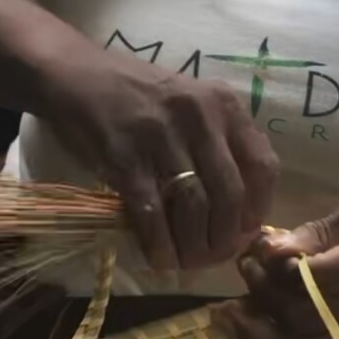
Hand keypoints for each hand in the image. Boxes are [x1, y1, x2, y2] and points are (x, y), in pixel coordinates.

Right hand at [37, 46, 277, 272]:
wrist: (76, 74)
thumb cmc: (137, 93)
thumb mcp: (191, 102)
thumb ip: (219, 141)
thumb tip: (239, 207)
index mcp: (223, 104)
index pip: (262, 164)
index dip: (257, 208)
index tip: (244, 233)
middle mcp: (199, 116)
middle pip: (229, 193)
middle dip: (225, 237)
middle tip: (214, 258)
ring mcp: (161, 135)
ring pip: (193, 205)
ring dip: (193, 245)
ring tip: (187, 263)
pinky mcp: (124, 155)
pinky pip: (151, 210)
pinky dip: (158, 242)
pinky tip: (158, 258)